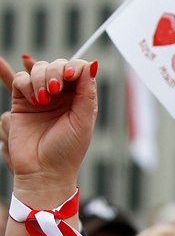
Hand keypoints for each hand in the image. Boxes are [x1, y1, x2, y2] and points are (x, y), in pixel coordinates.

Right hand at [7, 57, 96, 204]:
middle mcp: (62, 95)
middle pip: (59, 65)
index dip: (75, 67)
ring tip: (44, 99)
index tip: (71, 77)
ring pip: (39, 68)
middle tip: (54, 89)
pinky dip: (27, 84)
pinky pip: (21, 79)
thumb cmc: (68, 150)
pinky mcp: (21, 101)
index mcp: (81, 98)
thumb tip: (92, 64)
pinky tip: (35, 100)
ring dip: (41, 78)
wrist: (43, 170)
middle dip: (56, 71)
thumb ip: (87, 92)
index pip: (79, 70)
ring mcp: (41, 96)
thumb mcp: (83, 121)